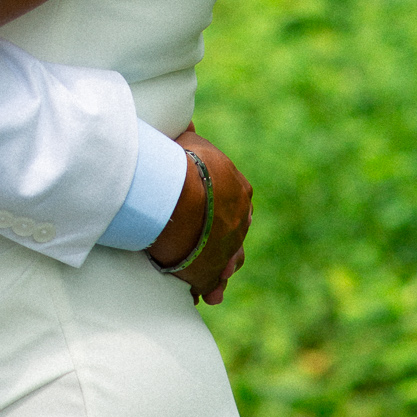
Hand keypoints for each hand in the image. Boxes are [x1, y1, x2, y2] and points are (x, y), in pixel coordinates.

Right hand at [147, 130, 251, 305]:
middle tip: (213, 250)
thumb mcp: (187, 142)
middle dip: (223, 242)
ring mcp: (225, 250)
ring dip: (219, 270)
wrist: (177, 197)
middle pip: (235, 234)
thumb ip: (189, 138)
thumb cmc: (180, 164)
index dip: (223, 207)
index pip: (236, 200)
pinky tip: (201, 296)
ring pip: (227, 263)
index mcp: (239, 190)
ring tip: (214, 286)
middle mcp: (239, 223)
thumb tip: (186, 120)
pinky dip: (204, 289)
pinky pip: (207, 284)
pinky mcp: (206, 273)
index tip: (212, 213)